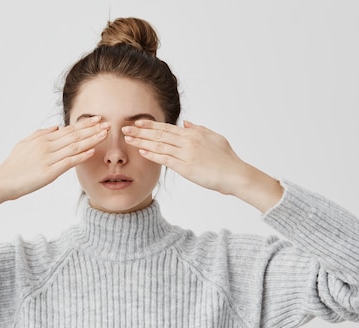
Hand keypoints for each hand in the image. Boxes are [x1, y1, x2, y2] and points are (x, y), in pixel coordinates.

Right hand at [0, 116, 109, 214]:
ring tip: (105, 134)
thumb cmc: (13, 165)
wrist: (2, 181)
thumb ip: (41, 134)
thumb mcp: (24, 144)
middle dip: (93, 129)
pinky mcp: (49, 172)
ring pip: (74, 146)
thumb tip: (56, 126)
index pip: (68, 129)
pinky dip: (81, 156)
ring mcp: (48, 158)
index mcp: (43, 139)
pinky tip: (92, 151)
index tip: (98, 119)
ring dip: (92, 140)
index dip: (85, 124)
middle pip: (75, 135)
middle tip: (108, 123)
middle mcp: (47, 146)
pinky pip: (68, 162)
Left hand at [122, 120, 243, 194]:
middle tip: (124, 129)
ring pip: (159, 146)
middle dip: (140, 131)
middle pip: (159, 134)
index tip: (137, 122)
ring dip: (142, 142)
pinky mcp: (186, 168)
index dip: (150, 125)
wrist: (235, 174)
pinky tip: (142, 152)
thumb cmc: (226, 158)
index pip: (167, 127)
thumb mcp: (214, 138)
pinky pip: (166, 160)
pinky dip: (153, 155)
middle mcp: (188, 141)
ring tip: (128, 140)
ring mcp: (186, 154)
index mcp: (193, 134)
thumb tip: (185, 123)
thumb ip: (198, 129)